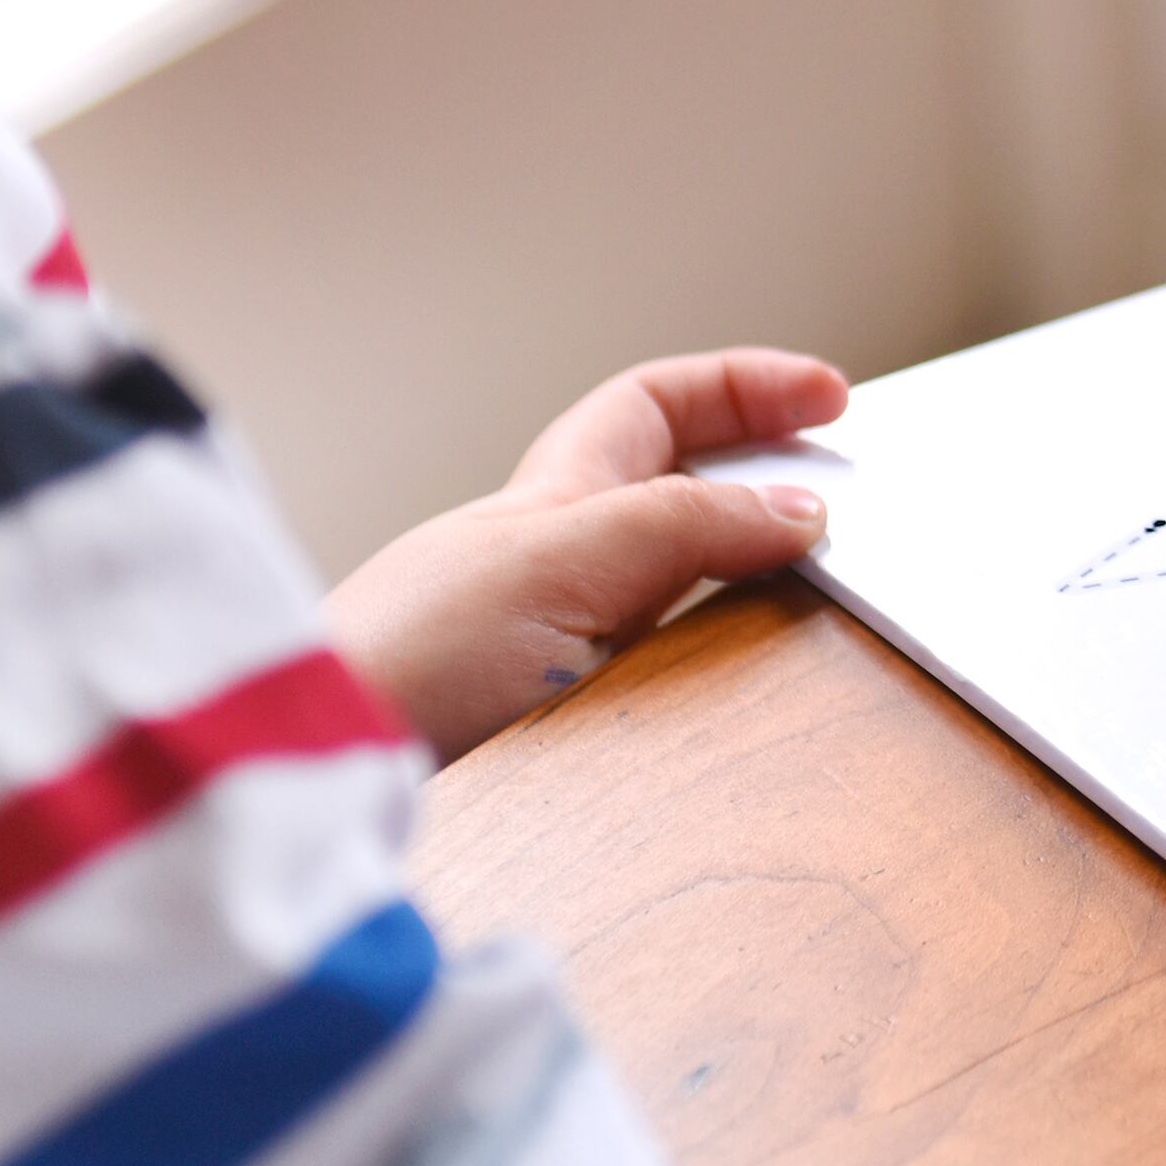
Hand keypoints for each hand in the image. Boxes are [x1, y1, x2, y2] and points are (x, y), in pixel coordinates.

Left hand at [325, 350, 849, 760]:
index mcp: (554, 498)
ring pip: (687, 592)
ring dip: (759, 589)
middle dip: (771, 485)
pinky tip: (760, 698)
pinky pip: (675, 682)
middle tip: (853, 504)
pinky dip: (730, 675)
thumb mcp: (560, 561)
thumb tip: (799, 509)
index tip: (832, 396)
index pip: (660, 407)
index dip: (745, 388)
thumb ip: (682, 527)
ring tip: (827, 601)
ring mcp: (563, 652)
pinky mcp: (567, 734)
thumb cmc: (399, 658)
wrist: (312, 777)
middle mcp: (560, 567)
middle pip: (687, 496)